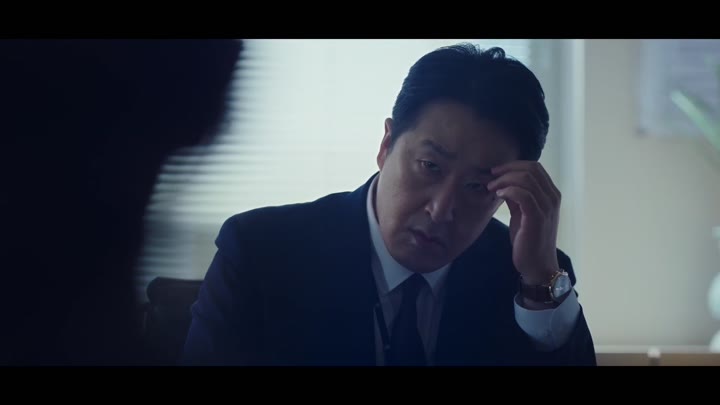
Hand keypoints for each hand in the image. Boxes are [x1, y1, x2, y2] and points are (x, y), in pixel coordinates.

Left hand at [487, 161, 560, 284]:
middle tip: (491, 177)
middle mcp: (553, 198)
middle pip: (531, 169)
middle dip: (507, 169)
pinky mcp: (538, 217)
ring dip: (505, 180)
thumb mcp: (521, 213)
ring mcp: (547, 207)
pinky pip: (524, 195)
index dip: (513, 165)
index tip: (496, 172)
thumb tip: (502, 181)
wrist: (537, 265)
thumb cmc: (528, 239)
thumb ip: (516, 196)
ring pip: (526, 179)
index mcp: (551, 194)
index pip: (535, 167)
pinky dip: (509, 191)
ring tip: (492, 188)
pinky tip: (499, 195)